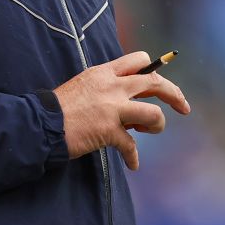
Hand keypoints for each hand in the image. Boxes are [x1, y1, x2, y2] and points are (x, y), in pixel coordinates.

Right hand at [53, 51, 191, 170]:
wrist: (41, 124)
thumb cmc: (59, 108)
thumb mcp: (83, 86)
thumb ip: (105, 88)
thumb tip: (126, 102)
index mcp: (104, 73)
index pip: (138, 60)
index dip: (154, 70)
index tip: (161, 82)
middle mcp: (112, 86)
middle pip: (155, 82)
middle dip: (174, 94)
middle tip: (183, 107)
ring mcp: (112, 108)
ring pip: (153, 112)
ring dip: (157, 125)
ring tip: (147, 132)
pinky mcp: (109, 131)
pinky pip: (132, 146)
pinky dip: (133, 157)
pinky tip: (132, 164)